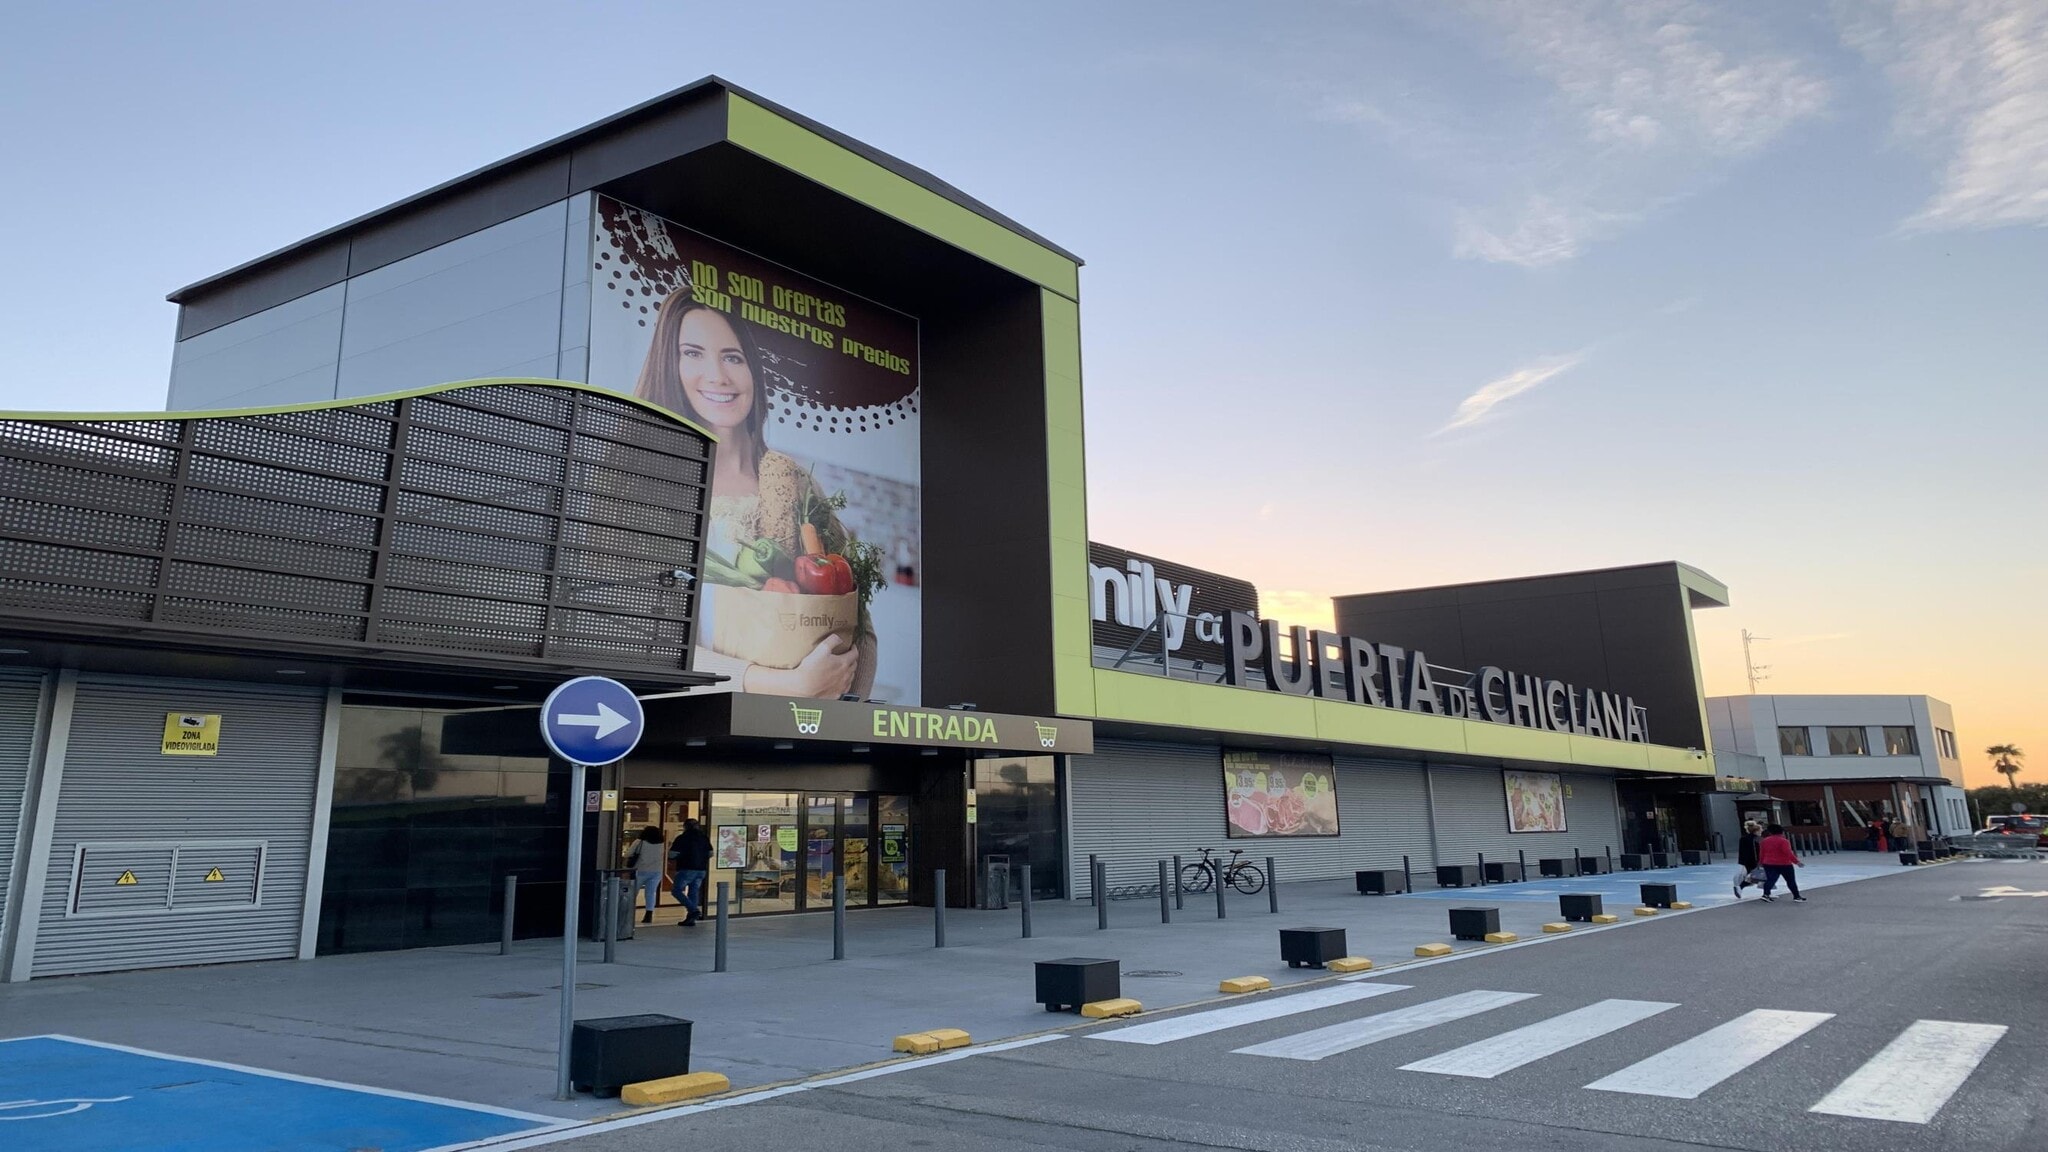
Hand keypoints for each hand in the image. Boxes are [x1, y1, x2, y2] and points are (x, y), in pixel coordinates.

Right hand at [743, 635, 857, 697]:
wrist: (803, 687)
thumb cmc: (811, 669)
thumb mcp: (821, 649)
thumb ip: (832, 641)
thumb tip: (839, 637)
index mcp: (843, 663)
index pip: (854, 654)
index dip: (854, 648)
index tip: (852, 646)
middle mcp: (845, 675)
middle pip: (854, 665)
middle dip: (853, 659)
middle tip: (849, 655)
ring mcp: (842, 686)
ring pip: (851, 677)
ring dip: (850, 671)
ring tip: (845, 668)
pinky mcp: (836, 694)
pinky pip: (845, 688)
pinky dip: (845, 683)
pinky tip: (841, 682)